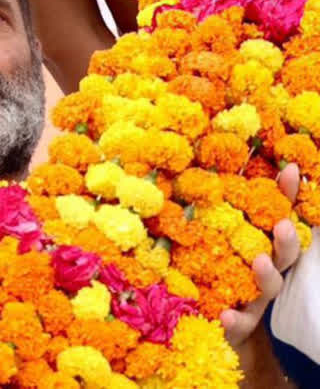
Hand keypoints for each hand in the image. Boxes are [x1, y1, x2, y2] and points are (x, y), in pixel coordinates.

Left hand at [221, 164, 302, 347]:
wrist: (208, 324)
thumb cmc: (213, 273)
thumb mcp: (210, 238)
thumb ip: (216, 210)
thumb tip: (211, 174)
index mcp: (260, 249)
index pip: (278, 220)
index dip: (286, 197)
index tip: (289, 171)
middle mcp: (262, 273)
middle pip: (284, 256)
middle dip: (286, 240)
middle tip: (282, 224)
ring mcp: (253, 300)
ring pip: (267, 289)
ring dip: (266, 275)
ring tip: (260, 262)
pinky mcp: (236, 325)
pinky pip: (238, 324)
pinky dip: (234, 320)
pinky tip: (226, 314)